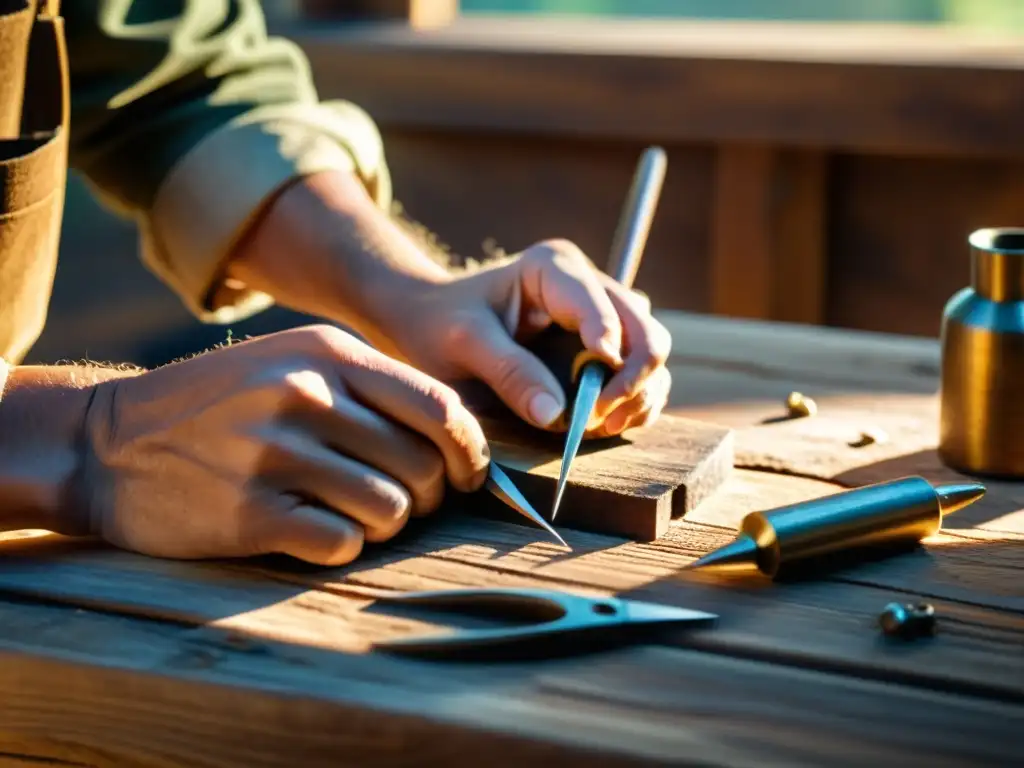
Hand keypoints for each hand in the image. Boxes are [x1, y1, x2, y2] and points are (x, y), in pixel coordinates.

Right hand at [77, 326, 488, 565]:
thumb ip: (371, 388)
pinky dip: (342, 547)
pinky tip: (312, 533)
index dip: (469, 451)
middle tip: (402, 503)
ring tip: (350, 515)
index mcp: (329, 353)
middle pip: (424, 465)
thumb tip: (460, 434)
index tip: (466, 477)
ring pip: (392, 509)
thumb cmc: (219, 406)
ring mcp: (277, 453)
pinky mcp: (252, 512)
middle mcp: (307, 394)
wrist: (105, 442)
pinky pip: (344, 544)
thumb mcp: (292, 363)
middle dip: (429, 496)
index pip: (440, 406)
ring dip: (384, 524)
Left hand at [225, 170, 670, 436]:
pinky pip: (642, 376)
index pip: (599, 305)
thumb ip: (508, 372)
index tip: (598, 394)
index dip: (608, 347)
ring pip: (651, 353)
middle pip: (643, 328)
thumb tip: (556, 414)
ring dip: (640, 393)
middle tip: (600, 417)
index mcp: (555, 267)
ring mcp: (602, 317)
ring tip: (602, 426)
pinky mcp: (604, 349)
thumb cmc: (439, 324)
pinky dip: (637, 402)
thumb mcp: (464, 344)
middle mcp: (589, 285)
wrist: (429, 327)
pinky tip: (607, 425)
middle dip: (632, 377)